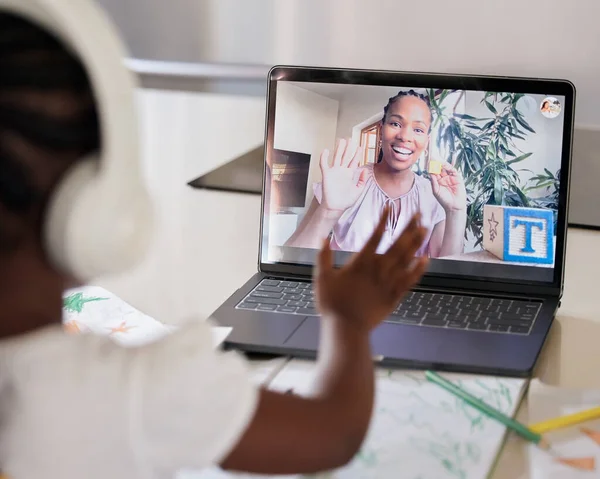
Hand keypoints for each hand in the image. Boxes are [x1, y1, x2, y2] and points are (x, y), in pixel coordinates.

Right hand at [315, 208, 427, 331]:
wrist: (346, 329)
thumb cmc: (332, 305)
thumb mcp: (322, 279)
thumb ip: (323, 257)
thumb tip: (323, 238)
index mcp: (361, 262)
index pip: (375, 236)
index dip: (383, 220)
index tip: (390, 207)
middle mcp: (378, 269)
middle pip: (397, 244)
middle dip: (409, 227)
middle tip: (418, 213)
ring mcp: (388, 283)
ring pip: (407, 259)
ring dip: (416, 243)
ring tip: (425, 229)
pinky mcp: (394, 296)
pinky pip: (410, 280)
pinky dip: (418, 269)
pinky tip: (426, 259)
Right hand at [320, 138, 368, 211]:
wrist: (335, 207)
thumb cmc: (346, 201)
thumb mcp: (358, 191)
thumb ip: (362, 181)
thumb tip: (364, 171)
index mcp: (349, 174)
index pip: (354, 161)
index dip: (357, 154)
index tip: (360, 146)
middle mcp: (341, 171)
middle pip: (345, 156)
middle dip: (347, 148)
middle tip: (350, 139)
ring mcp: (334, 172)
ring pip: (336, 157)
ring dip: (338, 149)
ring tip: (341, 140)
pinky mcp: (326, 175)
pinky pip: (324, 164)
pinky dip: (324, 157)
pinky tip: (326, 151)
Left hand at [430, 161, 466, 212]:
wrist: (453, 206)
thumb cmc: (444, 200)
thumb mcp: (436, 190)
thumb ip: (433, 181)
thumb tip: (430, 172)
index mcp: (438, 181)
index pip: (434, 172)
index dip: (431, 167)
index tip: (427, 161)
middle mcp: (444, 178)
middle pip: (440, 168)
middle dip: (436, 163)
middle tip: (431, 157)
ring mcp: (451, 177)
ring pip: (446, 168)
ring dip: (441, 163)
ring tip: (436, 159)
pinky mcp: (457, 178)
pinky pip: (453, 170)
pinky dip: (448, 166)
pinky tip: (443, 164)